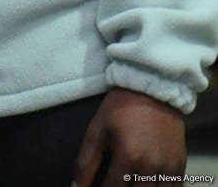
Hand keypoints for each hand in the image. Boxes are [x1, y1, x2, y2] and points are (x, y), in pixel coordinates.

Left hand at [70, 89, 185, 186]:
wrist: (153, 89)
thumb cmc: (120, 107)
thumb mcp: (97, 129)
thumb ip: (86, 161)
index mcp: (129, 158)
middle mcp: (152, 169)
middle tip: (110, 182)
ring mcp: (169, 170)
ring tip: (126, 182)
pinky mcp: (180, 167)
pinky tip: (143, 184)